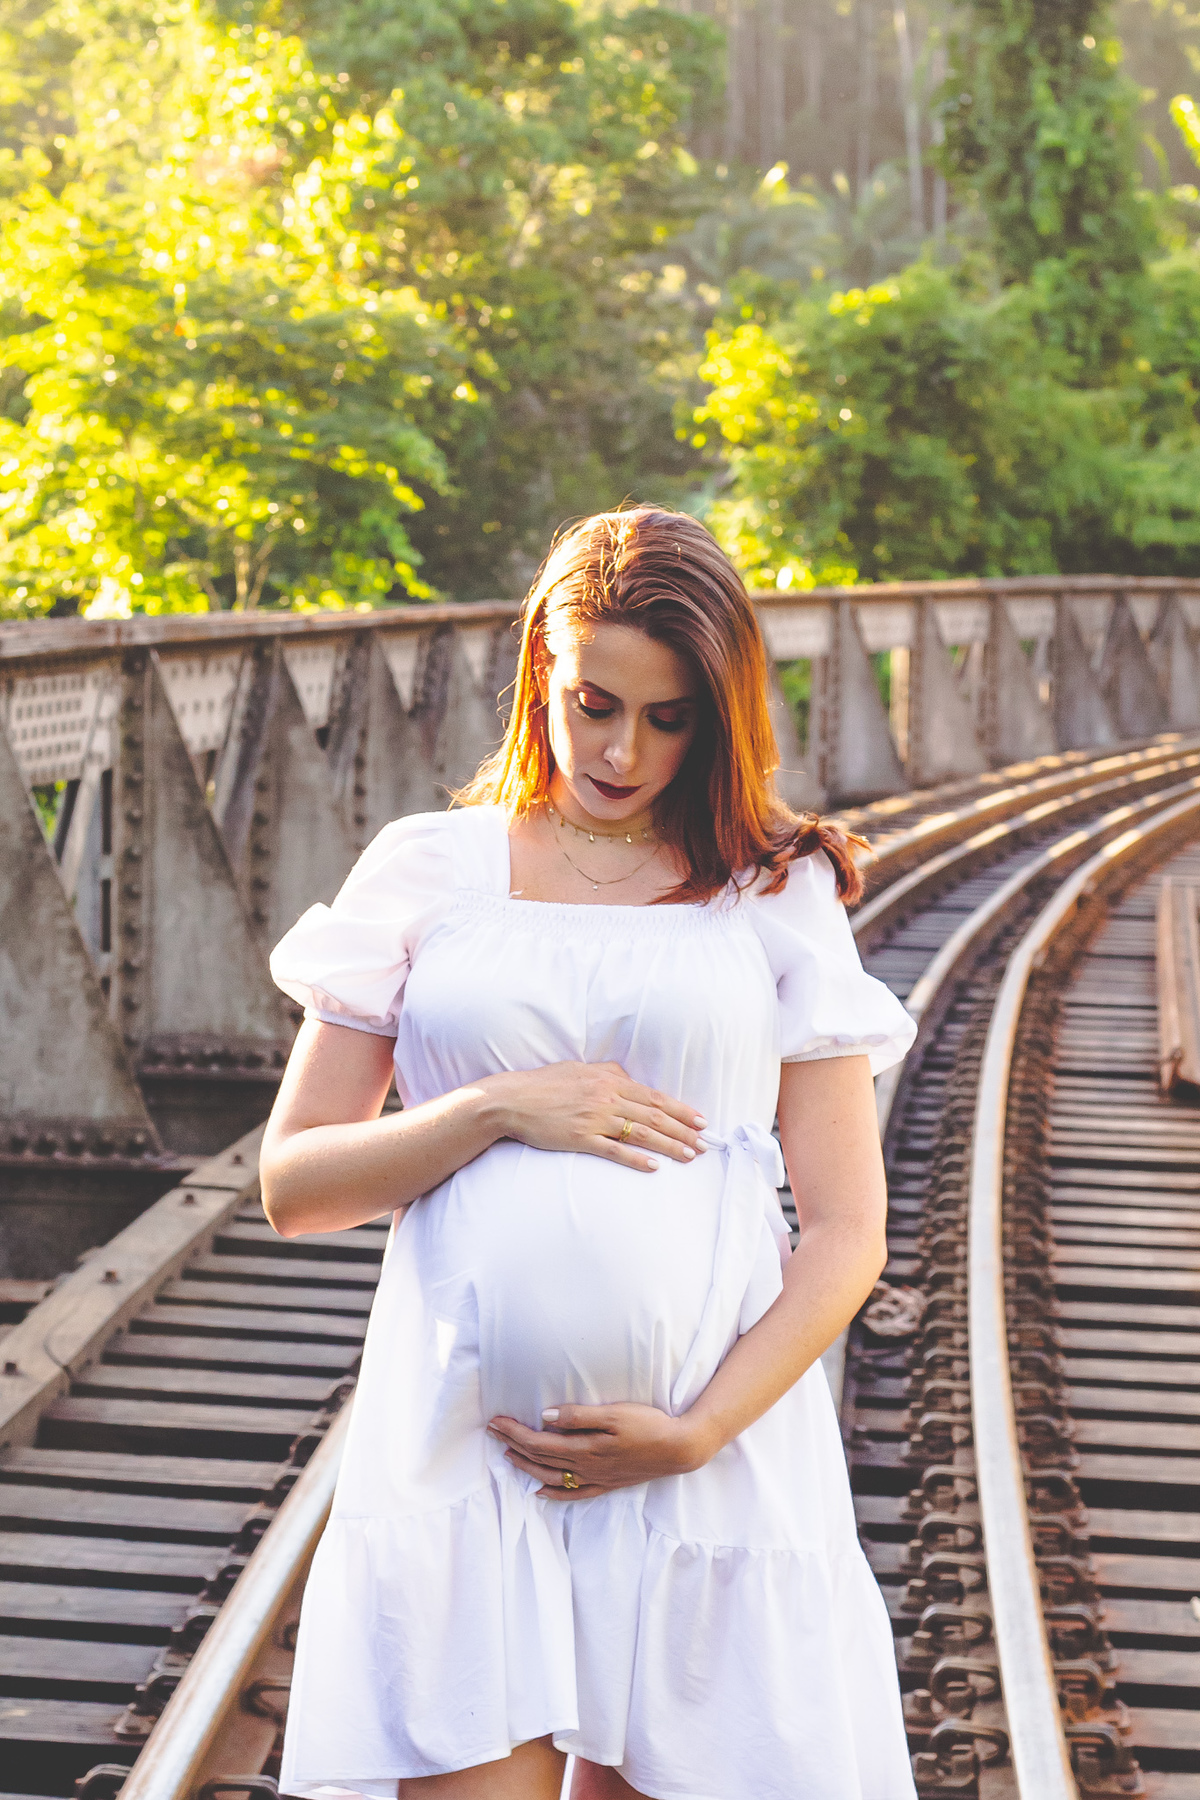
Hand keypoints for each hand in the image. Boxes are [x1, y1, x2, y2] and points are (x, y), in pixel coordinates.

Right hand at [482, 1061, 705, 1171]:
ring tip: (690, 1156)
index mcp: (609, 1080)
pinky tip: (654, 1167)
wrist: (512, 1100)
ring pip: (642, 1133)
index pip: (654, 1096)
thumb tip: (628, 1077)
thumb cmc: (544, 1083)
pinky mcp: (581, 1139)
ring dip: (669, 1146)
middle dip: (684, 1130)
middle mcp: (607, 1098)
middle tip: (704, 1142)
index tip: (700, 1120)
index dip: (680, 1109)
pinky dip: (637, 1159)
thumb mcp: (579, 1069)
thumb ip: (607, 1073)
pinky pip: (615, 1151)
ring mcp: (595, 1119)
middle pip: (655, 1115)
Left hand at [487, 1402, 712, 1498]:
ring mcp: (596, 1479)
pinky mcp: (607, 1484)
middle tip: (493, 1432)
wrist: (679, 1449)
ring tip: (508, 1456)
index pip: (538, 1442)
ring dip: (526, 1467)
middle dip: (513, 1445)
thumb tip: (546, 1417)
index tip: (495, 1421)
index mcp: (584, 1449)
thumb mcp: (614, 1414)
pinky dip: (554, 1493)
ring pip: (552, 1477)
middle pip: (540, 1459)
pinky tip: (541, 1492)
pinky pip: (574, 1494)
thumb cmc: (648, 1425)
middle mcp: (586, 1468)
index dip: (514, 1432)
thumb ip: (579, 1416)